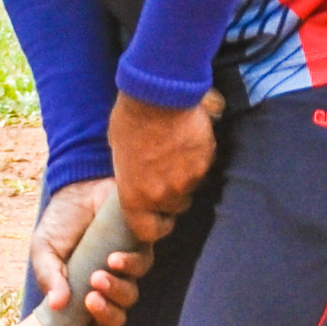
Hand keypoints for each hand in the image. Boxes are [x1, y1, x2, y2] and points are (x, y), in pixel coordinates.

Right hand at [27, 181, 153, 325]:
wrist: (77, 186)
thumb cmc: (60, 222)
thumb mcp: (44, 250)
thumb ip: (50, 277)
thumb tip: (56, 305)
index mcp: (83, 292)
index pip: (92, 325)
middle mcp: (108, 285)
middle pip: (117, 315)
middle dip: (106, 313)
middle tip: (91, 298)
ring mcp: (126, 267)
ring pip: (132, 293)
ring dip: (117, 290)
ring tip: (99, 275)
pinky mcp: (140, 245)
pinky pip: (144, 263)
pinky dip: (130, 265)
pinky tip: (114, 257)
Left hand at [106, 90, 218, 234]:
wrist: (158, 93)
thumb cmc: (131, 119)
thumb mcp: (120, 153)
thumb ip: (133, 176)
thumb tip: (139, 180)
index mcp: (135, 196)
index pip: (148, 232)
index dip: (154, 226)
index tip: (156, 217)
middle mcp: (163, 195)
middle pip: (176, 208)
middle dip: (173, 195)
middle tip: (167, 172)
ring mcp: (188, 180)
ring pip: (192, 188)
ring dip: (186, 176)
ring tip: (177, 152)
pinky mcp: (206, 162)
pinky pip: (204, 169)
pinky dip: (199, 159)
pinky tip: (189, 140)